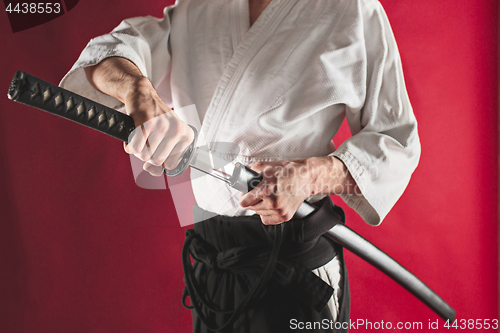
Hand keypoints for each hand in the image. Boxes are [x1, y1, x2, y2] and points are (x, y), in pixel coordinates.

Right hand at [84, 57, 193, 176]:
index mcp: (186, 136)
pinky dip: (129, 146)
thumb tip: (154, 172)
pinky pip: (134, 148)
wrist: (143, 95)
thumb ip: (163, 159)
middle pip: (156, 161)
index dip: (159, 161)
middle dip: (147, 155)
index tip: (156, 150)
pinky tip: (132, 137)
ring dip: (137, 150)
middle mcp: (177, 131)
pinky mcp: (146, 123)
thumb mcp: (168, 138)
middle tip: (146, 141)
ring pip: (144, 156)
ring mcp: (162, 126)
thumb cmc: (156, 119)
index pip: (170, 165)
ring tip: (140, 138)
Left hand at [239, 157, 358, 224]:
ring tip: (268, 196)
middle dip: (253, 200)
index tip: (246, 193)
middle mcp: (272, 203)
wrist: (305, 178)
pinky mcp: (285, 216)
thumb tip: (239, 178)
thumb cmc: (285, 171)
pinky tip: (272, 204)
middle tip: (259, 193)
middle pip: (251, 208)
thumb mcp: (264, 166)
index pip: (244, 202)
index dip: (244, 196)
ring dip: (260, 206)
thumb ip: (249, 173)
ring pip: (259, 214)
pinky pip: (267, 220)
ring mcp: (279, 211)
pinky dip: (267, 213)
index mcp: (265, 190)